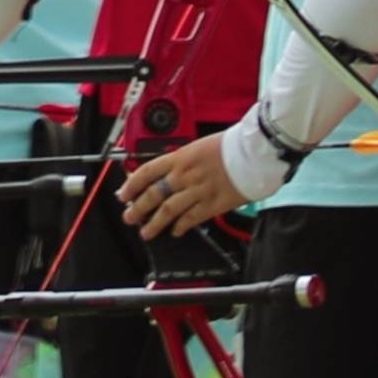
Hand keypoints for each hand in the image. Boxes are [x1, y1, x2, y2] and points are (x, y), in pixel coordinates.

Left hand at [121, 131, 242, 237]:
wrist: (254, 152)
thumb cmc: (230, 146)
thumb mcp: (198, 147)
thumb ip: (181, 161)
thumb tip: (164, 173)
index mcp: (180, 157)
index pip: (147, 172)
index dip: (132, 185)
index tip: (123, 195)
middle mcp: (185, 175)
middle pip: (154, 194)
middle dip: (138, 208)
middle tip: (129, 217)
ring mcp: (199, 191)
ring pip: (169, 210)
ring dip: (155, 223)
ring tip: (146, 232)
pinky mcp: (214, 204)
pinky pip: (192, 218)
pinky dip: (181, 226)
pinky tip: (175, 231)